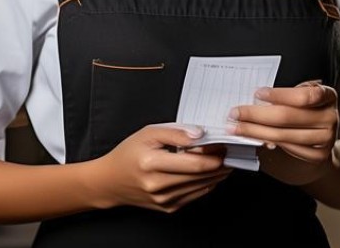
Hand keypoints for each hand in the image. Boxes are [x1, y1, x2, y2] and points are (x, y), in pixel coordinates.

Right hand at [94, 124, 230, 212]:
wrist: (111, 181)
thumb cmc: (129, 154)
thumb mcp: (148, 133)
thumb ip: (176, 132)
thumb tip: (201, 135)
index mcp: (152, 163)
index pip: (195, 163)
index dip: (215, 155)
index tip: (223, 145)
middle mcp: (158, 185)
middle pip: (201, 175)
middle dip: (220, 164)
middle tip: (228, 152)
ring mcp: (164, 199)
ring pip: (201, 187)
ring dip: (216, 174)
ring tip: (222, 161)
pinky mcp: (168, 207)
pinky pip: (195, 195)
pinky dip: (206, 183)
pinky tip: (209, 173)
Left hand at [230, 81, 338, 185]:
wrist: (324, 138)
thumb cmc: (308, 111)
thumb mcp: (304, 96)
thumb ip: (287, 96)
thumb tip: (256, 99)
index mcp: (328, 96)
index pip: (304, 95)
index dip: (280, 95)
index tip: (257, 93)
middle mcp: (330, 117)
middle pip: (288, 116)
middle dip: (256, 114)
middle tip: (236, 113)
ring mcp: (326, 138)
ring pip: (283, 135)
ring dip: (255, 130)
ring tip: (236, 127)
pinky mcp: (317, 155)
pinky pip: (285, 147)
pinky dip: (265, 141)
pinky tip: (252, 136)